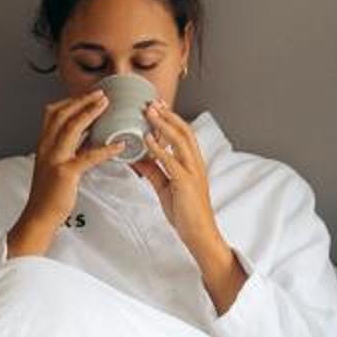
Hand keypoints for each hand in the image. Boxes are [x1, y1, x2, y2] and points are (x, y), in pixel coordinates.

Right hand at [9, 89, 124, 247]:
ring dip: (90, 113)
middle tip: (101, 93)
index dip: (71, 101)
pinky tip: (118, 145)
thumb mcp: (57, 165)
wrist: (39, 216)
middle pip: (62, 114)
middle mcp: (46, 148)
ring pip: (70, 128)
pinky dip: (105, 148)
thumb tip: (88, 139)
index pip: (53, 114)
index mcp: (44, 145)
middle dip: (82, 100)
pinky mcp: (65, 173)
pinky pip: (87, 156)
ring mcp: (54, 159)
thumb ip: (69, 150)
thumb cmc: (49, 194)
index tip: (87, 95)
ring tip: (106, 104)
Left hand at [135, 101, 246, 314]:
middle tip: (152, 101)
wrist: (199, 235)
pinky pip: (171, 161)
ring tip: (148, 112)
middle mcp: (195, 163)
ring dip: (163, 124)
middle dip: (167, 114)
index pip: (183, 134)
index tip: (157, 105)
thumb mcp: (165, 187)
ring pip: (180, 140)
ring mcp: (193, 172)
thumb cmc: (186, 213)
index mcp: (193, 163)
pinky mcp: (186, 183)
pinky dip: (159, 148)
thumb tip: (136, 156)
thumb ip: (152, 170)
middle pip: (184, 130)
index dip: (170, 118)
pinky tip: (148, 139)